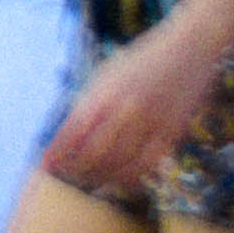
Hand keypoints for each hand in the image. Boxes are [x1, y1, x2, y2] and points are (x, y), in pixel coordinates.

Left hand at [39, 16, 222, 195]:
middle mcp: (124, 109)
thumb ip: (90, 101)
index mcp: (103, 93)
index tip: (45, 166)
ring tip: (90, 185)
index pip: (72, 131)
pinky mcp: (173, 132)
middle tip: (66, 181)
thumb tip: (69, 133)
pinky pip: (150, 163)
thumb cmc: (142, 60)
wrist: (188, 47)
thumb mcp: (107, 74)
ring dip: (102, 177)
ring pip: (121, 162)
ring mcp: (150, 122)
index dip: (58, 152)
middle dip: (76, 170)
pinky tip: (122, 182)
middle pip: (94, 152)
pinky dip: (133, 176)